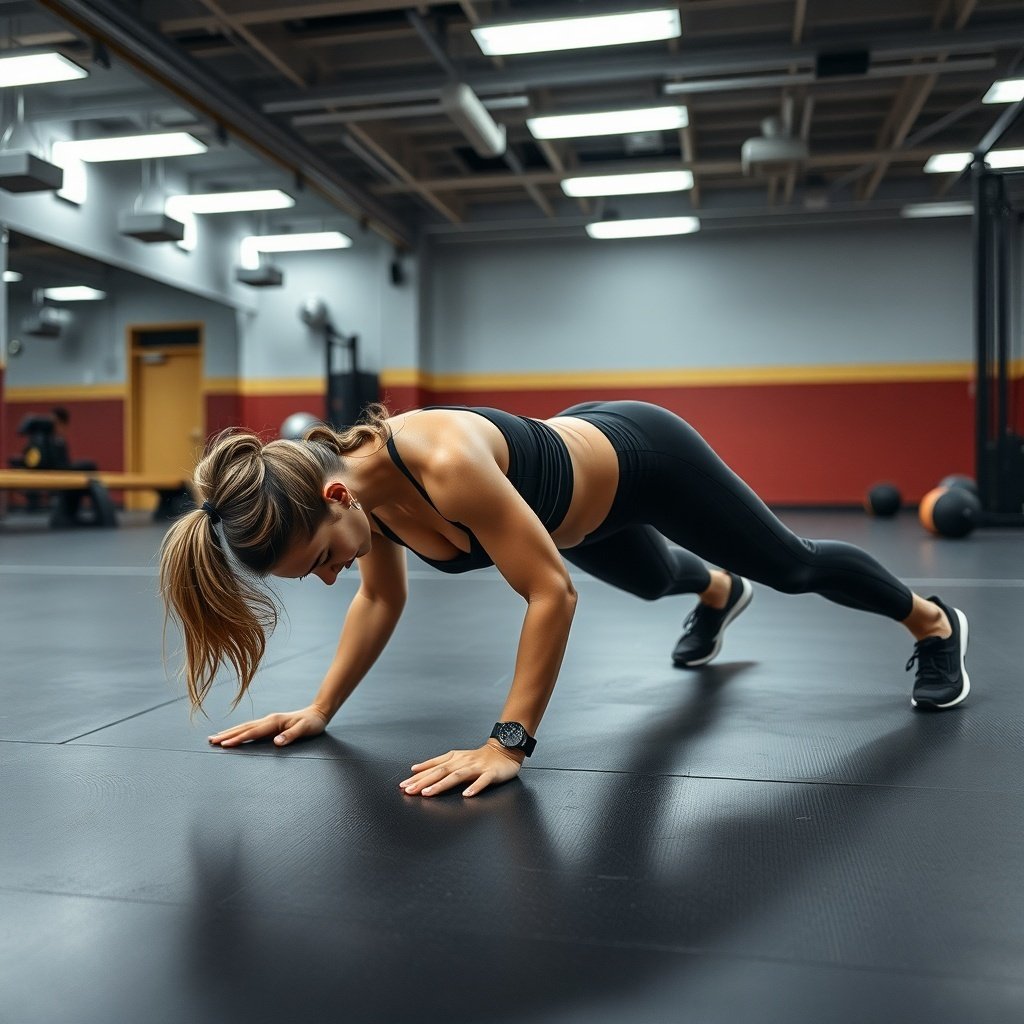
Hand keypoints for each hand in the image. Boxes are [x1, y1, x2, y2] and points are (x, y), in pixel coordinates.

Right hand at [208, 706, 327, 747]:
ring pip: (244, 727)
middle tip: (211, 741)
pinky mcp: (269, 724)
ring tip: (215, 738)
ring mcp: (268, 721)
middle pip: (244, 728)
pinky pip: (250, 728)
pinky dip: (238, 731)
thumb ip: (291, 735)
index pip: (253, 732)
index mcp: (274, 721)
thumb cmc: (312, 723)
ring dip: (229, 732)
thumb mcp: (305, 730)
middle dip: (227, 735)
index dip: (238, 739)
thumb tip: (276, 742)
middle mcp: (268, 720)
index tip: (225, 745)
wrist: (318, 713)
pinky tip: (232, 734)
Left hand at [400, 741, 523, 797]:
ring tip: (429, 793)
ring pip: (457, 776)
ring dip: (442, 784)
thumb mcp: (455, 758)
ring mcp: (477, 767)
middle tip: (410, 791)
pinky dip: (475, 787)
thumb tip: (415, 769)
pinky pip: (483, 781)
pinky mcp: (491, 773)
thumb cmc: (479, 757)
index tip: (404, 785)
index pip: (433, 767)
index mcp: (454, 758)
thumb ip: (436, 764)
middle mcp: (463, 761)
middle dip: (424, 781)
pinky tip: (467, 795)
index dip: (418, 776)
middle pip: (441, 771)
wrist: (504, 750)